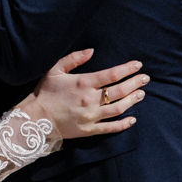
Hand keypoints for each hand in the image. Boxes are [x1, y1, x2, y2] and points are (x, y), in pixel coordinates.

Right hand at [27, 52, 147, 141]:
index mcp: (84, 83)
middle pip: (120, 91)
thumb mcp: (55, 70)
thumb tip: (91, 51)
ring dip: (132, 100)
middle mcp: (90, 100)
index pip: (113, 74)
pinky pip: (110, 128)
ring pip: (118, 108)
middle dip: (135, 83)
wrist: (35, 119)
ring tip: (141, 94)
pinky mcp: (89, 130)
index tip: (138, 65)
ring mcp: (91, 116)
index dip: (128, 69)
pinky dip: (123, 124)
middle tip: (145, 79)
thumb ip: (74, 58)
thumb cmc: (44, 92)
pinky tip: (132, 119)